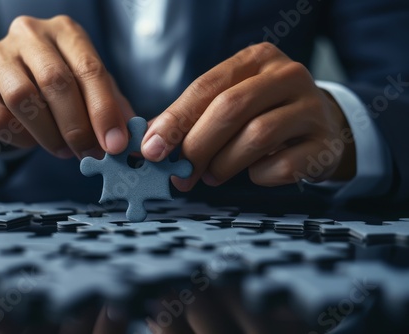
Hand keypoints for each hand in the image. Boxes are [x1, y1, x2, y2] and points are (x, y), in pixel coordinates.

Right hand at [0, 15, 133, 159]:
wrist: (12, 79)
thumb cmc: (61, 83)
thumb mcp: (91, 87)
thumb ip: (111, 107)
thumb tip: (130, 140)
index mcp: (66, 31)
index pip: (89, 69)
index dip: (104, 111)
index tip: (115, 144)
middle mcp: (29, 34)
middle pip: (55, 82)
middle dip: (77, 127)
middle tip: (90, 154)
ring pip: (22, 98)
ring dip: (49, 134)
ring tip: (65, 150)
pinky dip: (21, 138)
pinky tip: (34, 140)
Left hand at [141, 42, 355, 190]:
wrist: (322, 125)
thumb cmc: (264, 114)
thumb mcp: (230, 104)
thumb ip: (194, 118)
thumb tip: (151, 143)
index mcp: (257, 59)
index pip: (207, 86)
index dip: (175, 119)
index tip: (151, 148)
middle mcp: (287, 75)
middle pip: (231, 108)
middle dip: (197, 146)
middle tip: (179, 174)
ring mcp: (311, 107)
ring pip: (257, 136)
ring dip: (224, 164)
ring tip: (211, 176)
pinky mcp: (325, 142)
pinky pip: (283, 165)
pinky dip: (260, 175)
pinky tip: (254, 173)